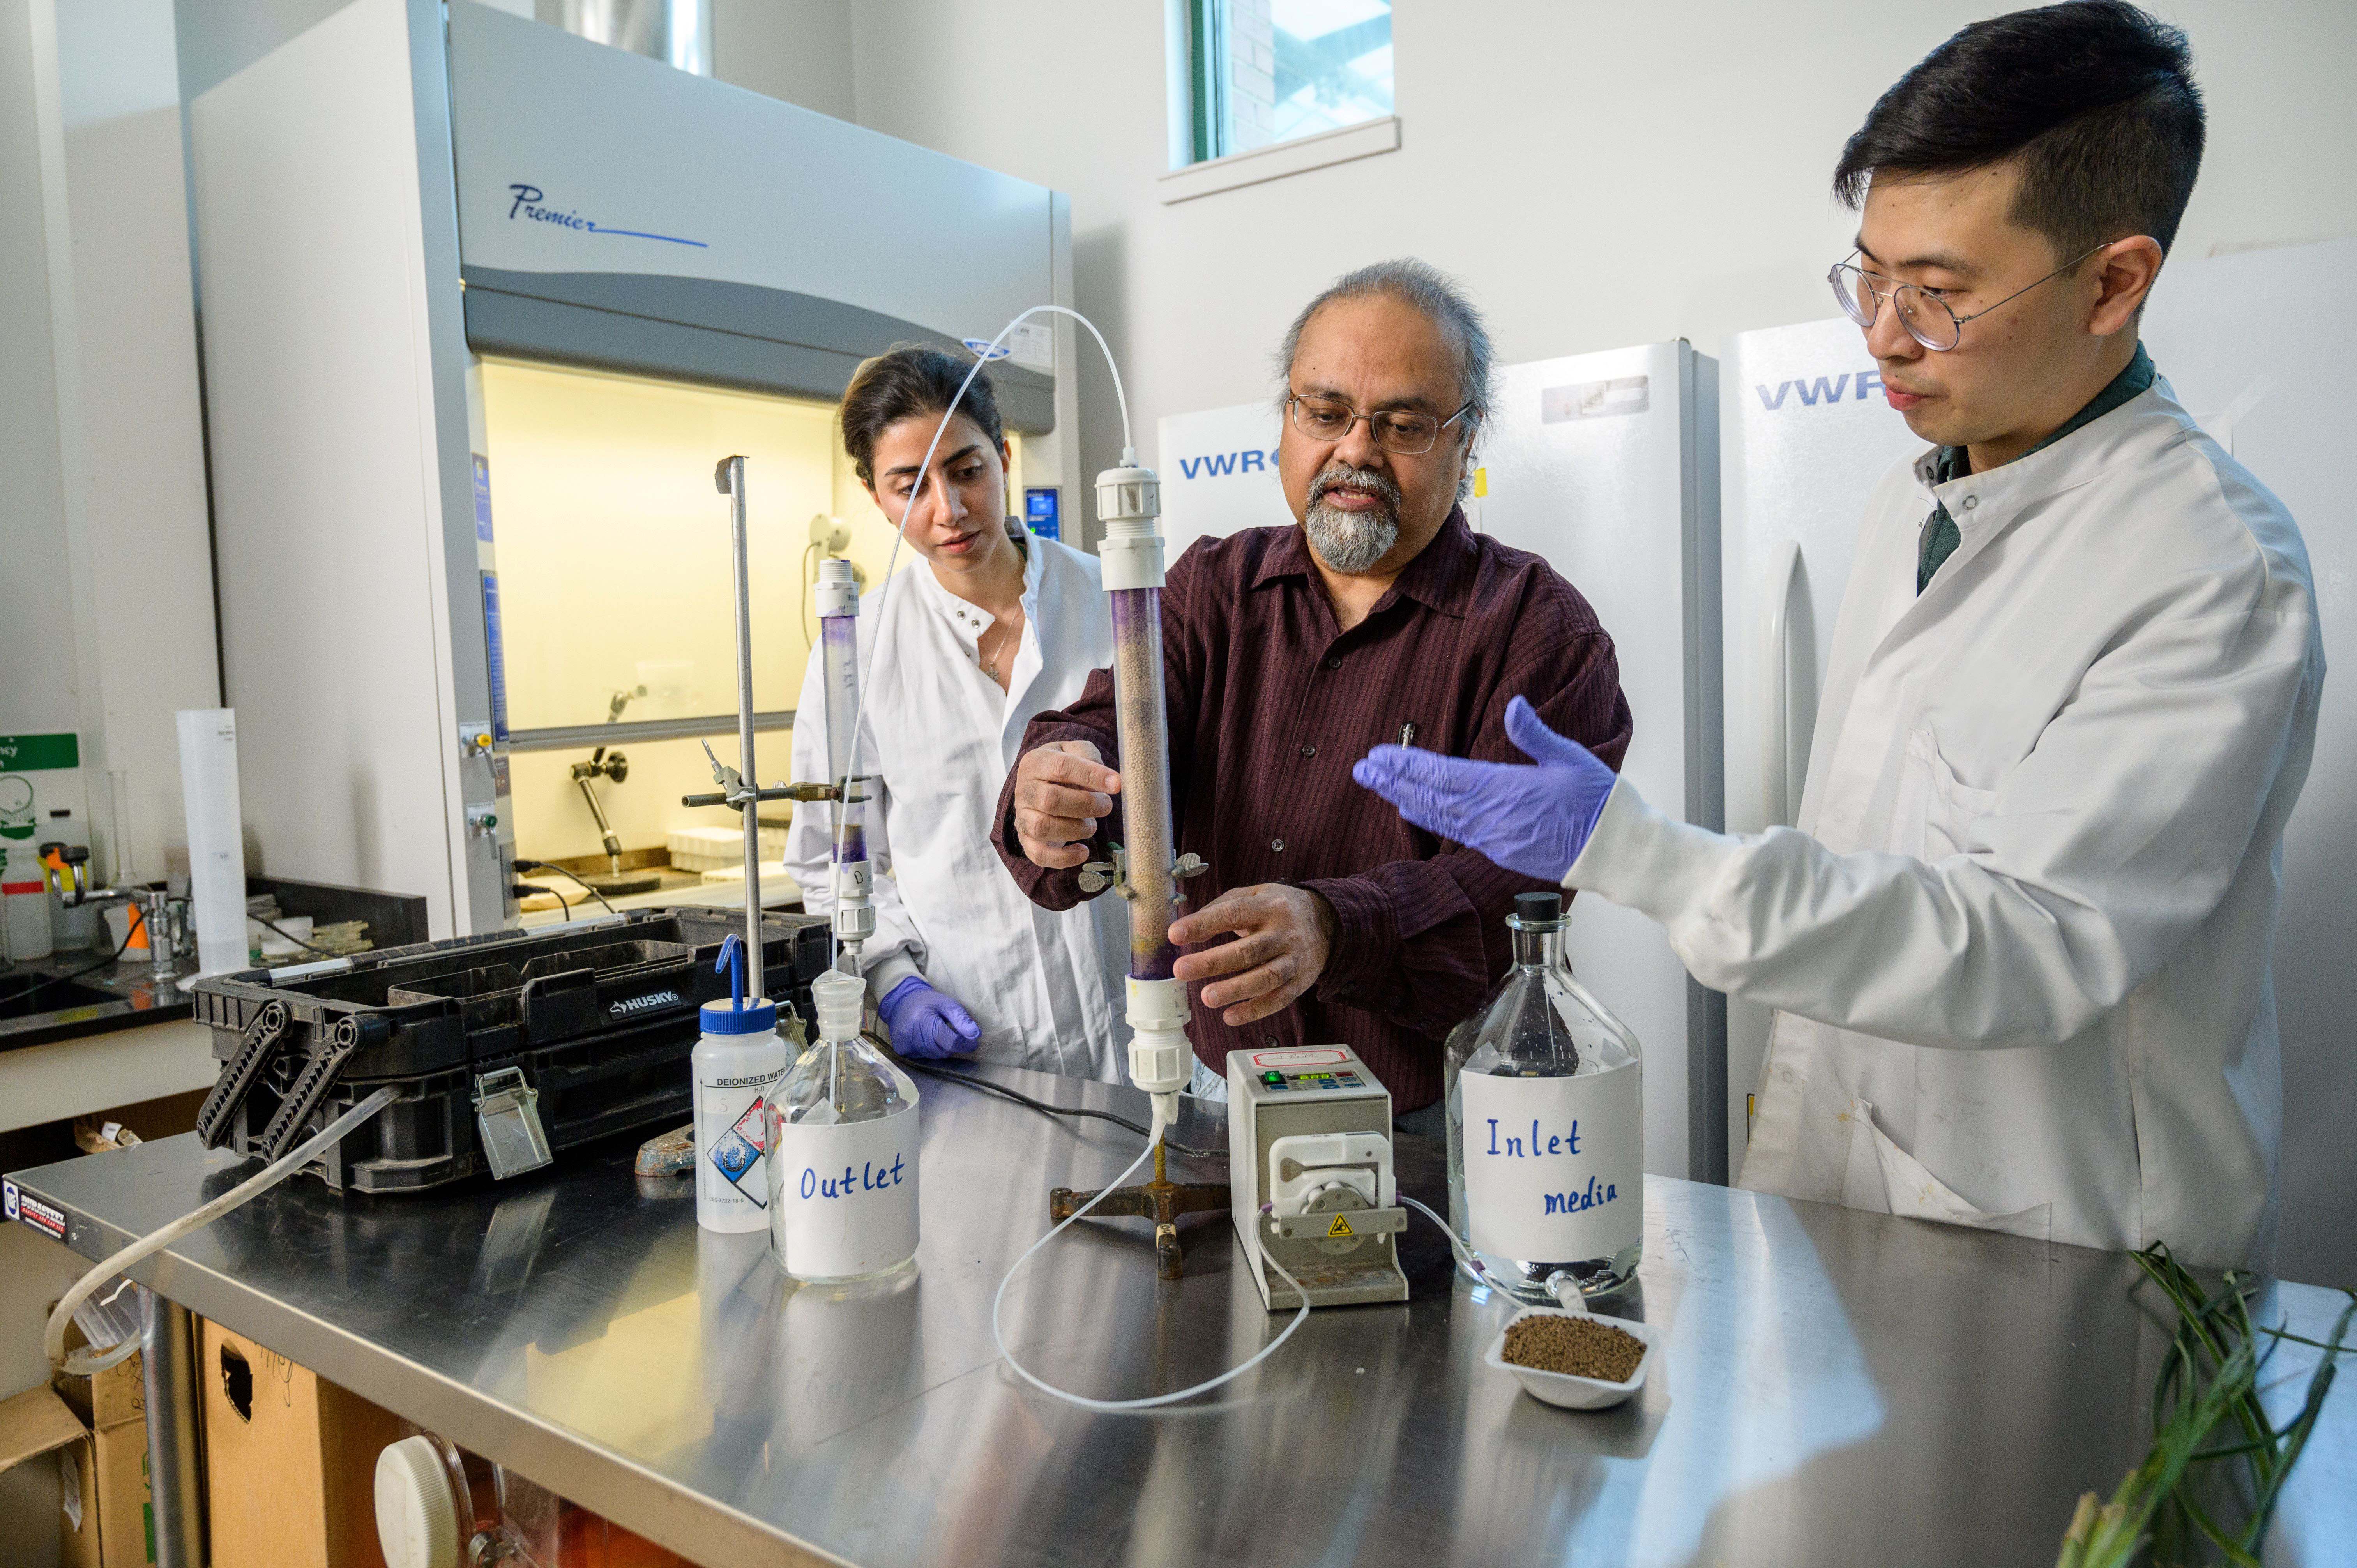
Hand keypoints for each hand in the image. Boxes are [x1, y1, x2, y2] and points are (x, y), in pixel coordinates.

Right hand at [877, 977, 980, 1058]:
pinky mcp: (901, 1050)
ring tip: (939, 1034)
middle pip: (943, 1051)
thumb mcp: (947, 1004)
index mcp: (924, 1020)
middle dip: (953, 1046)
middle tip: (954, 1035)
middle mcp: (912, 1035)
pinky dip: (930, 1051)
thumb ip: (961, 1018)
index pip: (950, 1041)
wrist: (900, 1002)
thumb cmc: (927, 1002)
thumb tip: (976, 1034)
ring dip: (941, 1049)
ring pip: (934, 1056)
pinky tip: (927, 1039)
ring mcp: (905, 1044)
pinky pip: (923, 1058)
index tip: (973, 1041)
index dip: (965, 1044)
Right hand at [1013, 740, 1120, 869]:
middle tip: (1106, 805)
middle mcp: (1025, 790)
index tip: (1116, 784)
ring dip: (1076, 829)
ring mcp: (1023, 816)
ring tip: (1091, 825)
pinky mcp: (1026, 840)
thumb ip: (1090, 757)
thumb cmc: (1063, 768)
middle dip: (1086, 805)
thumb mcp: (1075, 751)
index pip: (1061, 767)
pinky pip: (1039, 854)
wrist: (1039, 784)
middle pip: (1050, 800)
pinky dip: (1064, 858)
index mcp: (1036, 762)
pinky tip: (1082, 851)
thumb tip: (1110, 781)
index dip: (1091, 776)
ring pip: (1042, 827)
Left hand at [1168, 884, 1336, 1026]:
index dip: (1203, 923)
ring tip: (1207, 997)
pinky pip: (1278, 999)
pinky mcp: (1300, 982)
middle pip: (1248, 950)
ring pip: (1265, 977)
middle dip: (1213, 961)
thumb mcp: (1254, 895)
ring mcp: (1293, 959)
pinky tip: (1230, 1016)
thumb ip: (1222, 908)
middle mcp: (1283, 933)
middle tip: (1181, 970)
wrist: (1327, 923)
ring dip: (1235, 989)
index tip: (1175, 934)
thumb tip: (1190, 929)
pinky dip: (1254, 1010)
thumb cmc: (1278, 909)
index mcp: (1268, 906)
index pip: (1233, 913)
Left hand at [1350, 696, 1615, 881]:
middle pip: (1430, 796)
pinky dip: (1428, 819)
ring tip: (1375, 784)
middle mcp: (1490, 816)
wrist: (1612, 849)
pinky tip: (1409, 809)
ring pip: (1437, 815)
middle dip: (1393, 781)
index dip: (1408, 766)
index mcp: (1504, 789)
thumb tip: (1513, 704)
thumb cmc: (1595, 799)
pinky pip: (1453, 832)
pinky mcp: (1498, 851)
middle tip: (1361, 769)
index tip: (1379, 755)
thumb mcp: (1569, 758)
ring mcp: (1492, 837)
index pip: (1443, 775)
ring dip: (1402, 798)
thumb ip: (1535, 734)